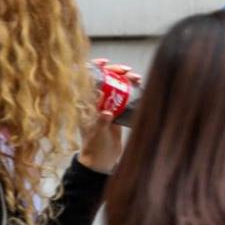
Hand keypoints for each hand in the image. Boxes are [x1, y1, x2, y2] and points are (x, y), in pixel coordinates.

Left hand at [78, 59, 139, 173]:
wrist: (102, 161)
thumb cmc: (94, 148)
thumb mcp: (96, 135)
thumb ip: (100, 123)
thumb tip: (106, 112)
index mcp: (85, 105)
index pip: (87, 80)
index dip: (95, 68)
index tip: (105, 63)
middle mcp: (95, 102)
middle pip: (104, 79)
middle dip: (116, 71)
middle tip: (127, 71)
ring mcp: (106, 105)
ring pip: (115, 84)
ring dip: (125, 78)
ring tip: (136, 77)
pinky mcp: (117, 110)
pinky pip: (124, 94)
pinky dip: (131, 87)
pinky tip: (138, 84)